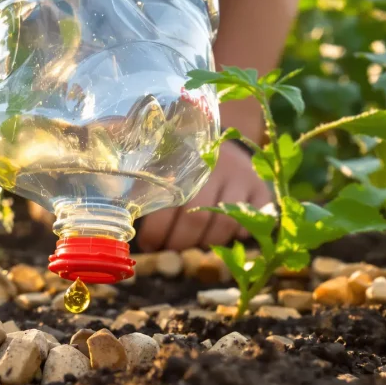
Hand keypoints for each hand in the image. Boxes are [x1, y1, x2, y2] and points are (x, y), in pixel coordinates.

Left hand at [137, 141, 271, 251]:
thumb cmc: (185, 159)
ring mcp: (244, 178)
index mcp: (187, 161)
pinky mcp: (263, 188)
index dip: (159, 230)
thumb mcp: (164, 163)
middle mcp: (218, 168)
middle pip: (199, 217)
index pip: (173, 204)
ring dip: (206, 242)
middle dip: (179, 242)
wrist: (225, 135)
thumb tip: (122, 217)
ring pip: (227, 224)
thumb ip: (147, 187)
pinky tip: (225, 235)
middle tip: (167, 249)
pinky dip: (240, 233)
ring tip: (191, 244)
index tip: (149, 244)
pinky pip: (256, 220)